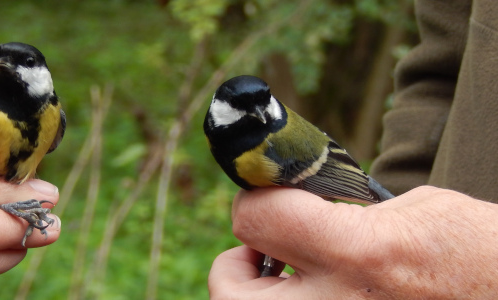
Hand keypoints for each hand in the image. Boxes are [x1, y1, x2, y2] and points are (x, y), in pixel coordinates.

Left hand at [209, 186, 497, 298]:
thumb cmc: (482, 254)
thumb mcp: (415, 212)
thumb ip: (343, 214)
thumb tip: (300, 213)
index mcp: (358, 253)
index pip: (257, 218)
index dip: (257, 198)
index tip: (273, 197)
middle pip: (230, 293)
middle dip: (235, 268)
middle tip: (263, 254)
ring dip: (262, 296)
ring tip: (292, 280)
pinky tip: (326, 296)